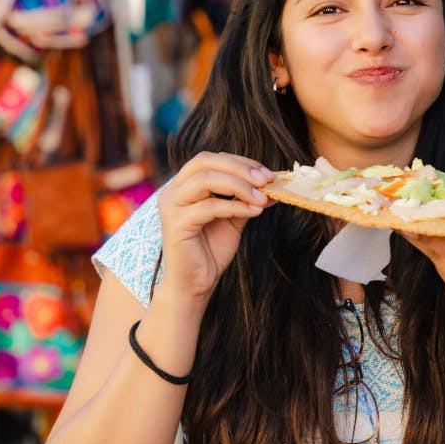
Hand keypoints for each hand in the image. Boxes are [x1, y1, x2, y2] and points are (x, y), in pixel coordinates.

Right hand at [157, 152, 275, 306]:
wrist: (194, 284)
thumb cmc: (210, 251)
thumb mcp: (233, 218)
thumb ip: (246, 199)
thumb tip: (273, 184)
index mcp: (184, 185)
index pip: (211, 159)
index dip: (240, 162)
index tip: (267, 173)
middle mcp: (172, 191)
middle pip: (205, 161)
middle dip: (239, 168)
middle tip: (266, 180)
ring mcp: (171, 205)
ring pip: (205, 179)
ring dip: (239, 185)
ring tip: (262, 198)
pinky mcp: (176, 223)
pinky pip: (209, 206)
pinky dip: (235, 206)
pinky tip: (254, 212)